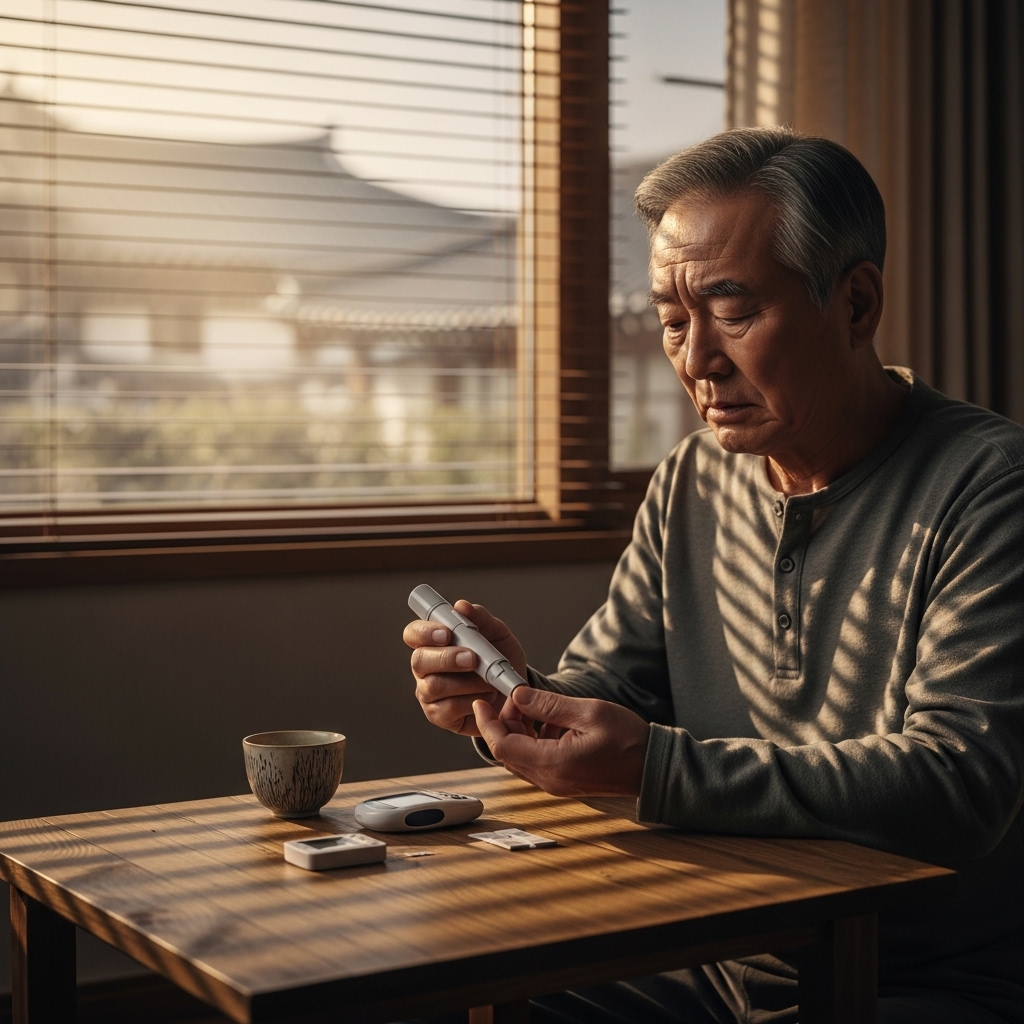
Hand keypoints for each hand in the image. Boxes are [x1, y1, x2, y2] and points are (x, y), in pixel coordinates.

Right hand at [404, 600, 527, 736]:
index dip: (425, 632)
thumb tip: (461, 605)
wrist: (515, 691)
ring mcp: (428, 692)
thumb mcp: (497, 634)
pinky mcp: (439, 715)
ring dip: (465, 682)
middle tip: (472, 659)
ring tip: (488, 681)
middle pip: (419, 660)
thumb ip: (480, 618)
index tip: (447, 633)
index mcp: (433, 642)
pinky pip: (446, 708)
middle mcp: (425, 667)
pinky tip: (485, 696)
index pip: (414, 633)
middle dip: (446, 659)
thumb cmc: (498, 658)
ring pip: (433, 686)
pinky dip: (470, 701)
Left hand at [474, 687, 650, 797]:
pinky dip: (533, 740)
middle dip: (504, 723)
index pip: (502, 745)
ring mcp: (555, 783)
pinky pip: (535, 760)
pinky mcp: (562, 781)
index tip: (481, 702)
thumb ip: (549, 705)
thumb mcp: (588, 712)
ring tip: (535, 707)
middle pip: (507, 752)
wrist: (653, 766)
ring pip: (519, 756)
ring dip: (519, 731)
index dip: (487, 722)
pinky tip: (551, 722)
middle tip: (517, 699)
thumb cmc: (628, 740)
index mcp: (552, 763)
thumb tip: (519, 695)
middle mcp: (549, 779)